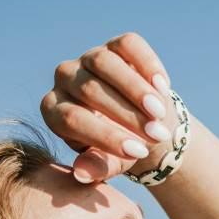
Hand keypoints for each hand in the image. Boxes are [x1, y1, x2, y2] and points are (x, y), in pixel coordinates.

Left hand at [39, 32, 177, 183]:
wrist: (142, 124)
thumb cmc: (120, 148)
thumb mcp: (110, 163)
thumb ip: (97, 168)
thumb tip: (82, 174)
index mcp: (54, 111)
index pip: (72, 119)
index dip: (106, 135)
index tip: (138, 151)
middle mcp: (64, 79)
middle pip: (89, 90)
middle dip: (127, 114)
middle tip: (156, 135)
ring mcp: (88, 58)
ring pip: (105, 62)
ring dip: (135, 89)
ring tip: (159, 112)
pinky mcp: (115, 45)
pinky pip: (128, 45)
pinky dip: (147, 64)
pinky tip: (163, 87)